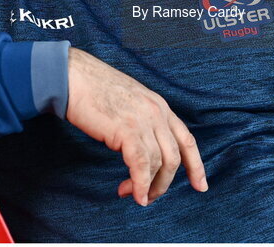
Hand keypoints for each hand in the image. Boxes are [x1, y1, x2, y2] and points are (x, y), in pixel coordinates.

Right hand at [65, 47, 207, 205]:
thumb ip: (142, 121)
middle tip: (148, 197)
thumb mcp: (130, 102)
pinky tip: (133, 193)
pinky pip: (142, 166)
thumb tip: (142, 149)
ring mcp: (144, 121)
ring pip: (160, 165)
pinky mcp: (128, 131)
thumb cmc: (94, 89)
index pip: (187, 140)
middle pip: (175, 158)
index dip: (196, 165)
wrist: (74, 77)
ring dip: (148, 187)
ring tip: (132, 194)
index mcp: (160, 106)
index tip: (200, 186)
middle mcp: (157, 113)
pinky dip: (140, 185)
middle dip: (164, 183)